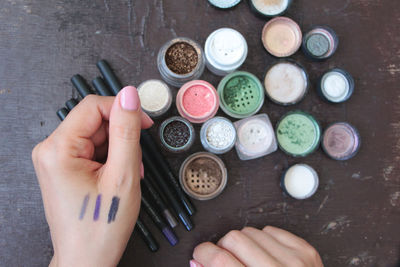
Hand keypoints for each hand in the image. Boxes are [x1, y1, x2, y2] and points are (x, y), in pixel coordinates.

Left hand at [32, 86, 152, 266]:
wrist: (87, 260)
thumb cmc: (101, 226)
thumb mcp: (122, 175)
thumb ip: (126, 131)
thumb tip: (129, 95)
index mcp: (57, 149)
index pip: (93, 106)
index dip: (123, 110)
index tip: (144, 124)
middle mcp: (50, 150)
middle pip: (94, 121)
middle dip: (121, 137)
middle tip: (134, 163)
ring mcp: (55, 159)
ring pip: (96, 136)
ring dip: (118, 150)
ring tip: (126, 175)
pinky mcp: (63, 167)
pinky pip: (91, 149)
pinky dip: (110, 159)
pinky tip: (117, 177)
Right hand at [191, 226, 322, 266]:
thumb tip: (197, 262)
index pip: (219, 260)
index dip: (203, 253)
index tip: (201, 253)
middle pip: (233, 238)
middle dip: (224, 247)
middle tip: (227, 259)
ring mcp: (294, 260)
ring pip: (250, 231)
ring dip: (244, 243)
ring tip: (249, 260)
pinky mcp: (305, 250)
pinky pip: (270, 230)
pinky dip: (263, 241)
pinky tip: (266, 256)